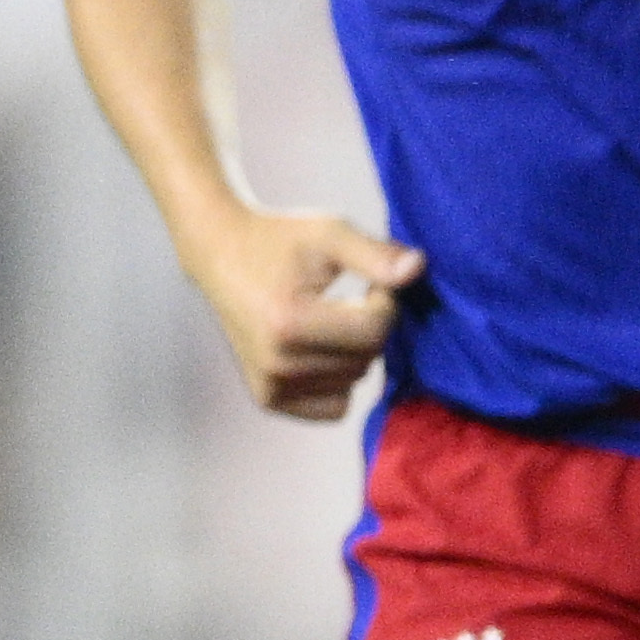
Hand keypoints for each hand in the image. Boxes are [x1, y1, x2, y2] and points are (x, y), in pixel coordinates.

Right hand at [186, 206, 422, 420]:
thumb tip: (418, 268)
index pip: (375, 331)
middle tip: (347, 298)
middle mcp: (277, 363)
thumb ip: (375, 255)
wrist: (221, 254)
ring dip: (354, 351)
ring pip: (354, 380)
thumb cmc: (280, 240)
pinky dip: (339, 381)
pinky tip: (321, 349)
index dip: (385, 303)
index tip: (371, 283)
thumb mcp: (330, 233)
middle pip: (366, 358)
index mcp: (289, 323)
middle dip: (371, 326)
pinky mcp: (268, 399)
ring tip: (328, 318)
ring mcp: (271, 386)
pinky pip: (335, 406)